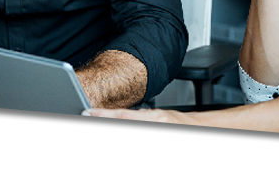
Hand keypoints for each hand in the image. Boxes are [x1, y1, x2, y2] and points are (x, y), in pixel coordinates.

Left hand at [74, 108, 198, 161]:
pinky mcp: (156, 166)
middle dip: (94, 132)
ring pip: (120, 152)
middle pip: (117, 135)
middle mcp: (155, 137)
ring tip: (92, 139)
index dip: (100, 116)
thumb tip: (108, 117)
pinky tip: (110, 153)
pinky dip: (117, 159)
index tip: (85, 115)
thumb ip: (135, 116)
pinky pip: (130, 165)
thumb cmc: (177, 124)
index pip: (121, 117)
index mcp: (155, 119)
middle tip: (80, 128)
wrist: (198, 139)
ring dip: (102, 146)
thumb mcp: (157, 113)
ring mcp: (156, 154)